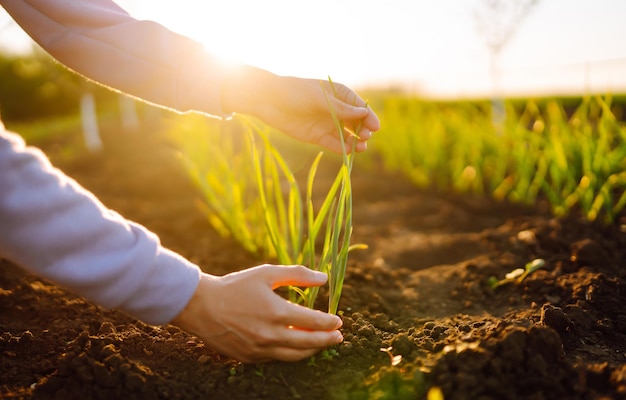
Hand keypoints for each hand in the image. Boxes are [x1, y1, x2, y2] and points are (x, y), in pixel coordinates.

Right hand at [170, 265, 342, 362]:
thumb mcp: (266, 273)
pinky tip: (296, 347)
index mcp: (276, 312)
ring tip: (321, 344)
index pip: (313, 322)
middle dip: (327, 341)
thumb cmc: (235, 286)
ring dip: (311, 351)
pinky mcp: (249, 358)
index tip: (339, 321)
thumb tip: (324, 278)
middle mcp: (270, 335)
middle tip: (338, 338)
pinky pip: (276, 359)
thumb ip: (297, 275)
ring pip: (294, 356)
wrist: (201, 306)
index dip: (329, 322)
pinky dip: (290, 354)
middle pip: (308, 343)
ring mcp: (259, 349)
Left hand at [221, 66, 379, 153]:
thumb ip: (341, 108)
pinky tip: (348, 151)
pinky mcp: (317, 136)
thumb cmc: (294, 92)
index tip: (375, 127)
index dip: (369, 117)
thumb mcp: (319, 98)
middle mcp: (336, 110)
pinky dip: (341, 148)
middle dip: (363, 130)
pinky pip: (333, 144)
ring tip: (361, 148)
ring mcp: (327, 124)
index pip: (359, 107)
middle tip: (365, 136)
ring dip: (355, 141)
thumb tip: (364, 113)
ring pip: (347, 135)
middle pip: (356, 122)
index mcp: (339, 94)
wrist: (268, 101)